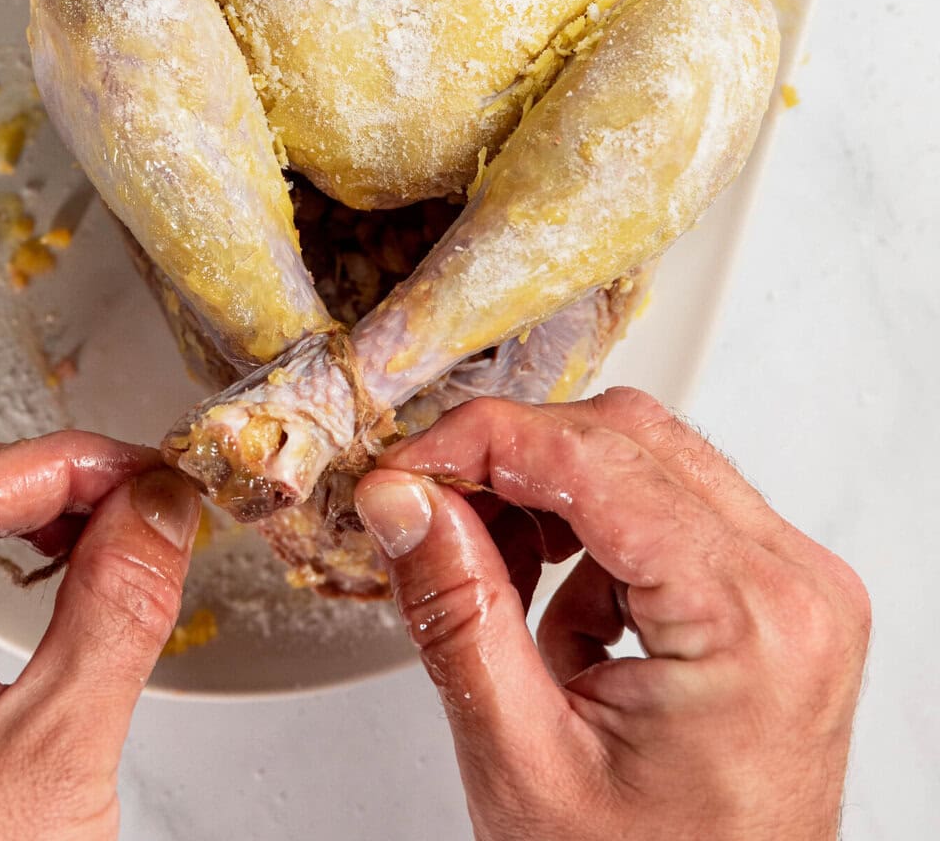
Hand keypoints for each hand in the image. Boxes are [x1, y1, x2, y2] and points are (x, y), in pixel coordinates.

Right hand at [354, 389, 869, 840]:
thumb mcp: (524, 761)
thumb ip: (458, 612)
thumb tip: (404, 500)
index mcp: (749, 618)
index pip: (594, 457)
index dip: (479, 444)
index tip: (400, 473)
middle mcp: (795, 585)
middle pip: (627, 437)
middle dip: (513, 463)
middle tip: (428, 512)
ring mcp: (798, 589)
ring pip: (648, 459)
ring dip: (553, 498)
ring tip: (496, 581)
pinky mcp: (781, 601)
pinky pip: (674, 510)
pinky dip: (599, 539)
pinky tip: (562, 619)